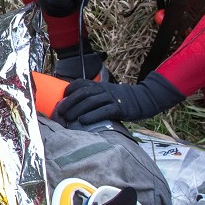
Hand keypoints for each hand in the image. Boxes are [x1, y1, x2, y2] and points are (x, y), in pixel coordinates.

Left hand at [54, 74, 183, 126]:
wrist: (144, 99)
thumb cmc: (122, 99)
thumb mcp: (107, 93)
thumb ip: (94, 96)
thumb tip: (76, 105)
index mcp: (100, 85)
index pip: (81, 83)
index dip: (70, 89)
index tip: (62, 97)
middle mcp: (104, 90)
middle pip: (82, 94)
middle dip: (69, 102)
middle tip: (60, 112)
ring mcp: (111, 98)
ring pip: (90, 102)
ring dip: (77, 110)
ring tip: (68, 118)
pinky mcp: (119, 108)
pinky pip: (103, 111)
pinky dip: (92, 116)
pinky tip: (83, 121)